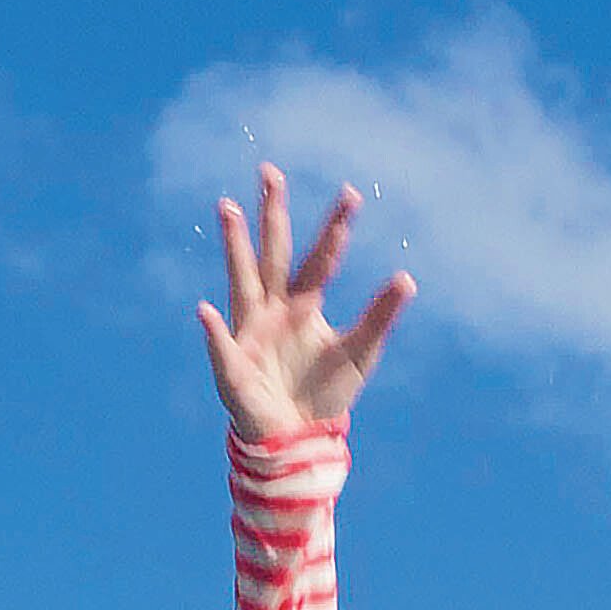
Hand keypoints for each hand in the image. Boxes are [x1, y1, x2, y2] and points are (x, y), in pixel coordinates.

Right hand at [199, 168, 412, 439]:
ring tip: (228, 208)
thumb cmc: (324, 393)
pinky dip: (213, 332)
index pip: (320, 257)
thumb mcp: (360, 352)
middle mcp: (272, 308)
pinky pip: (222, 347)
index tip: (352, 194)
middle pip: (272, 252)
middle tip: (271, 170)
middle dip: (272, 213)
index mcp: (303, 303)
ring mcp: (249, 332)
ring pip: (241, 280)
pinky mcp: (234, 366)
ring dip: (235, 246)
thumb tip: (407, 278)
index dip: (335, 228)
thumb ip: (380, 316)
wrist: (296, 438)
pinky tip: (203, 311)